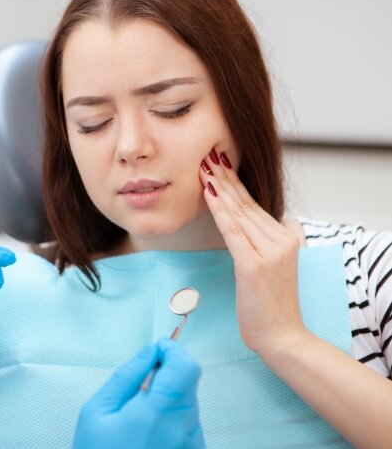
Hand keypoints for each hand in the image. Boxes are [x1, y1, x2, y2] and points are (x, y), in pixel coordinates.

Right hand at [73, 339, 203, 448]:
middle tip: (139, 387)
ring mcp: (192, 444)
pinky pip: (188, 424)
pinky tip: (148, 433)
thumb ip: (127, 376)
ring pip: (188, 402)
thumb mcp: (97, 411)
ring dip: (168, 399)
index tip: (157, 349)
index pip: (186, 366)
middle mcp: (182, 429)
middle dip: (167, 375)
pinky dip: (171, 419)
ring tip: (138, 417)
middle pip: (188, 382)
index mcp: (158, 414)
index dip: (172, 350)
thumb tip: (149, 352)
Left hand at [199, 148, 305, 354]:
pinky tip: (209, 195)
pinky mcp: (254, 266)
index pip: (254, 204)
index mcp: (287, 236)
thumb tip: (246, 220)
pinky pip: (233, 232)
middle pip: (246, 203)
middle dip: (224, 178)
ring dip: (219, 188)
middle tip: (207, 155)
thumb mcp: (272, 265)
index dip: (234, 183)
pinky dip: (220, 212)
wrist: (282, 336)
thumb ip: (263, 241)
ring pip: (238, 214)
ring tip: (203, 168)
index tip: (217, 164)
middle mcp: (282, 239)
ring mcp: (270, 252)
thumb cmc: (270, 304)